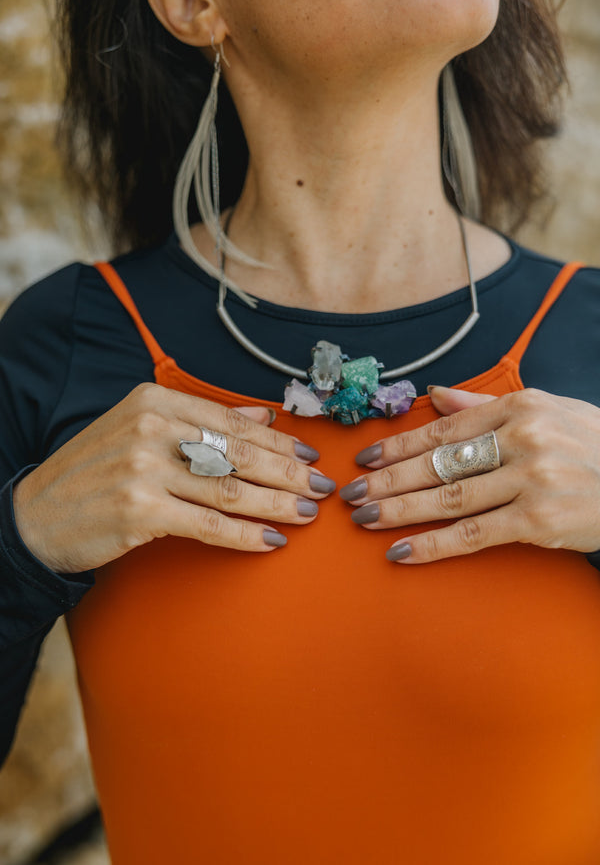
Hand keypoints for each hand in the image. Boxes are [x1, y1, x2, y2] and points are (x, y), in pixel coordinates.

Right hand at [13, 384, 335, 574]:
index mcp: (155, 402)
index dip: (279, 440)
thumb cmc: (96, 470)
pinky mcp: (140, 512)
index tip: (310, 454)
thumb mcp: (141, 428)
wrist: (37, 514)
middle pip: (239, 453)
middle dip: (289, 472)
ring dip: (277, 503)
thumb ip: (203, 419)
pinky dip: (245, 534)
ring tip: (306, 513)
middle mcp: (150, 429)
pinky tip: (271, 541)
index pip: (234, 421)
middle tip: (322, 486)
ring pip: (231, 488)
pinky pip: (208, 524)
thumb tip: (265, 413)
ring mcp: (143, 470)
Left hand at [340, 386, 599, 563]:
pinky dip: (433, 544)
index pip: (444, 429)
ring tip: (363, 518)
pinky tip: (401, 551)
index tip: (366, 457)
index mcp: (520, 407)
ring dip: (399, 510)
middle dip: (388, 479)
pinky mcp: (539, 521)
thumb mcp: (549, 410)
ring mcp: (531, 480)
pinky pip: (474, 534)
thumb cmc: (594, 445)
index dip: (399, 445)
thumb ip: (487, 406)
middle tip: (349, 492)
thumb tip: (435, 395)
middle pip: (438, 463)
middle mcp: (523, 439)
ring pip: (448, 498)